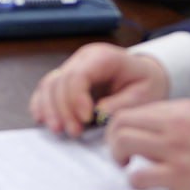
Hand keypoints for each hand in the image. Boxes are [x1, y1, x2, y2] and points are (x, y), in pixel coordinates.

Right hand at [30, 42, 174, 135]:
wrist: (147, 76)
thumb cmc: (146, 83)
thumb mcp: (144, 95)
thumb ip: (121, 104)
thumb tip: (98, 114)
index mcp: (103, 57)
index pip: (78, 75)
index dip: (76, 98)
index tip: (86, 119)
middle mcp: (83, 59)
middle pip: (60, 81)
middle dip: (63, 109)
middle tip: (74, 131)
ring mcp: (73, 68)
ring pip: (49, 84)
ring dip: (50, 109)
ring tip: (59, 130)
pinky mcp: (67, 80)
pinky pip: (47, 89)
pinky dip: (42, 104)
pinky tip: (42, 118)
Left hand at [103, 100, 189, 189]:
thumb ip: (175, 118)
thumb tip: (144, 124)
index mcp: (183, 109)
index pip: (134, 108)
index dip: (121, 124)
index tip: (124, 137)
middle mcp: (176, 125)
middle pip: (121, 122)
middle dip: (113, 139)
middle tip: (120, 154)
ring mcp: (176, 150)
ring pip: (123, 143)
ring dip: (118, 157)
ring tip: (128, 165)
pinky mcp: (178, 176)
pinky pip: (137, 176)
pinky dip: (135, 180)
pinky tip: (145, 182)